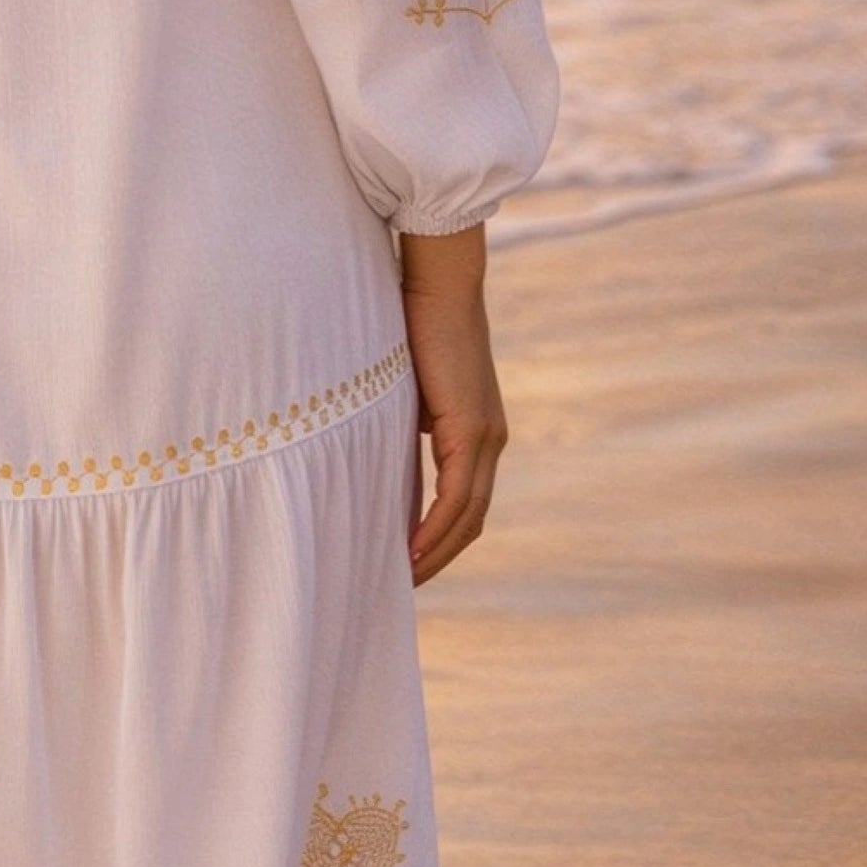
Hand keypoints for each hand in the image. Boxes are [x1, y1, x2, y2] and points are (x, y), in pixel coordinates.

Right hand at [398, 225, 508, 585]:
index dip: (439, 538)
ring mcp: (487, 437)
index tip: (407, 563)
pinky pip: (457, 497)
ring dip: (436, 552)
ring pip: (466, 516)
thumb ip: (402, 424)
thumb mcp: (405, 388)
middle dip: (437, 557)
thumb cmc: (413, 322)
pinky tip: (410, 551)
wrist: (438, 281)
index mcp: (477, 431)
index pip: (464, 502)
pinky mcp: (473, 429)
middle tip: (403, 585)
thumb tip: (375, 454)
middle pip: (470, 520)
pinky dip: (435, 529)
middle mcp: (491, 441)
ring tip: (403, 579)